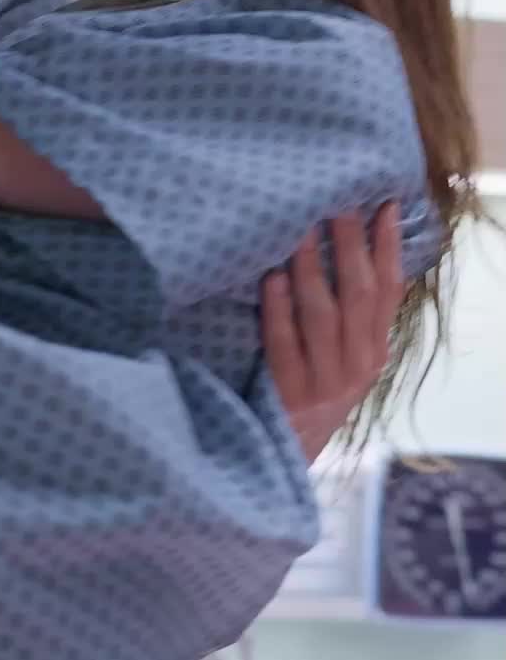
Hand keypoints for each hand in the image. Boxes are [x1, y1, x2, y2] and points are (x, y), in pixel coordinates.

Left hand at [263, 206, 402, 464]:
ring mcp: (325, 382)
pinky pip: (284, 344)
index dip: (387, 248)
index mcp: (375, 351)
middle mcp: (357, 365)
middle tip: (336, 203)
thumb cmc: (311, 391)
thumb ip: (350, 316)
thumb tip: (351, 249)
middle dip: (349, 246)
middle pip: (358, 295)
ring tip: (299, 230)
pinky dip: (278, 310)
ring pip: (323, 316)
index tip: (381, 205)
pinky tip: (271, 279)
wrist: (287, 456)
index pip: (388, 292)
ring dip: (311, 269)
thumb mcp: (342, 357)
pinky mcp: (290, 395)